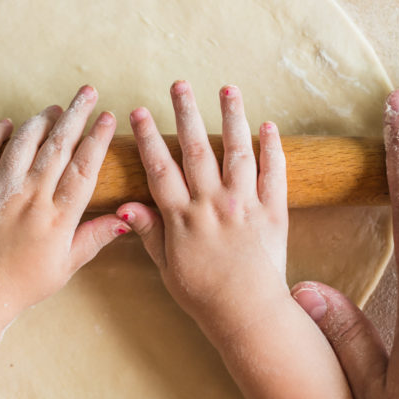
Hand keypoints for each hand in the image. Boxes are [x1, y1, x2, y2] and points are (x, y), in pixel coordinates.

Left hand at [0, 85, 129, 320]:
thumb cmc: (23, 285)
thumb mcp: (66, 267)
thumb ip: (94, 237)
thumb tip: (126, 217)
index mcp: (57, 218)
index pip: (83, 168)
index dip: (97, 139)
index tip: (108, 117)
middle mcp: (29, 198)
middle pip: (57, 146)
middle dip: (75, 115)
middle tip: (87, 92)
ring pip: (23, 143)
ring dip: (40, 120)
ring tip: (55, 108)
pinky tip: (7, 124)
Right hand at [118, 80, 288, 339]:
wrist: (248, 314)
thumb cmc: (203, 294)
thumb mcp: (166, 266)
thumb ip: (149, 231)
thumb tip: (124, 205)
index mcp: (183, 217)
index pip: (160, 168)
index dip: (148, 137)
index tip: (139, 111)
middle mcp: (213, 204)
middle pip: (196, 149)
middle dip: (186, 113)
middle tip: (179, 84)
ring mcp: (245, 205)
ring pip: (237, 151)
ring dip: (232, 117)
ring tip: (227, 89)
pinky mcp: (274, 212)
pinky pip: (274, 174)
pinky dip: (272, 148)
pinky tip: (268, 126)